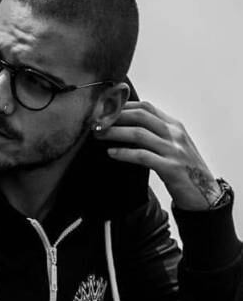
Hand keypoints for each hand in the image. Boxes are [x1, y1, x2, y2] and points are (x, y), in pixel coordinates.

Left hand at [94, 101, 221, 210]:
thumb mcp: (171, 146)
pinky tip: (111, 153)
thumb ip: (154, 135)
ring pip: (139, 134)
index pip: (146, 107)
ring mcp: (174, 150)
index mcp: (174, 126)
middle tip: (96, 122)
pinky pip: (143, 156)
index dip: (122, 106)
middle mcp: (175, 134)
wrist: (205, 194)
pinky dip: (124, 153)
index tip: (103, 111)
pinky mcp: (172, 168)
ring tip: (98, 135)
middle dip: (115, 117)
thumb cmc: (183, 170)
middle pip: (141, 116)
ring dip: (115, 133)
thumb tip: (122, 128)